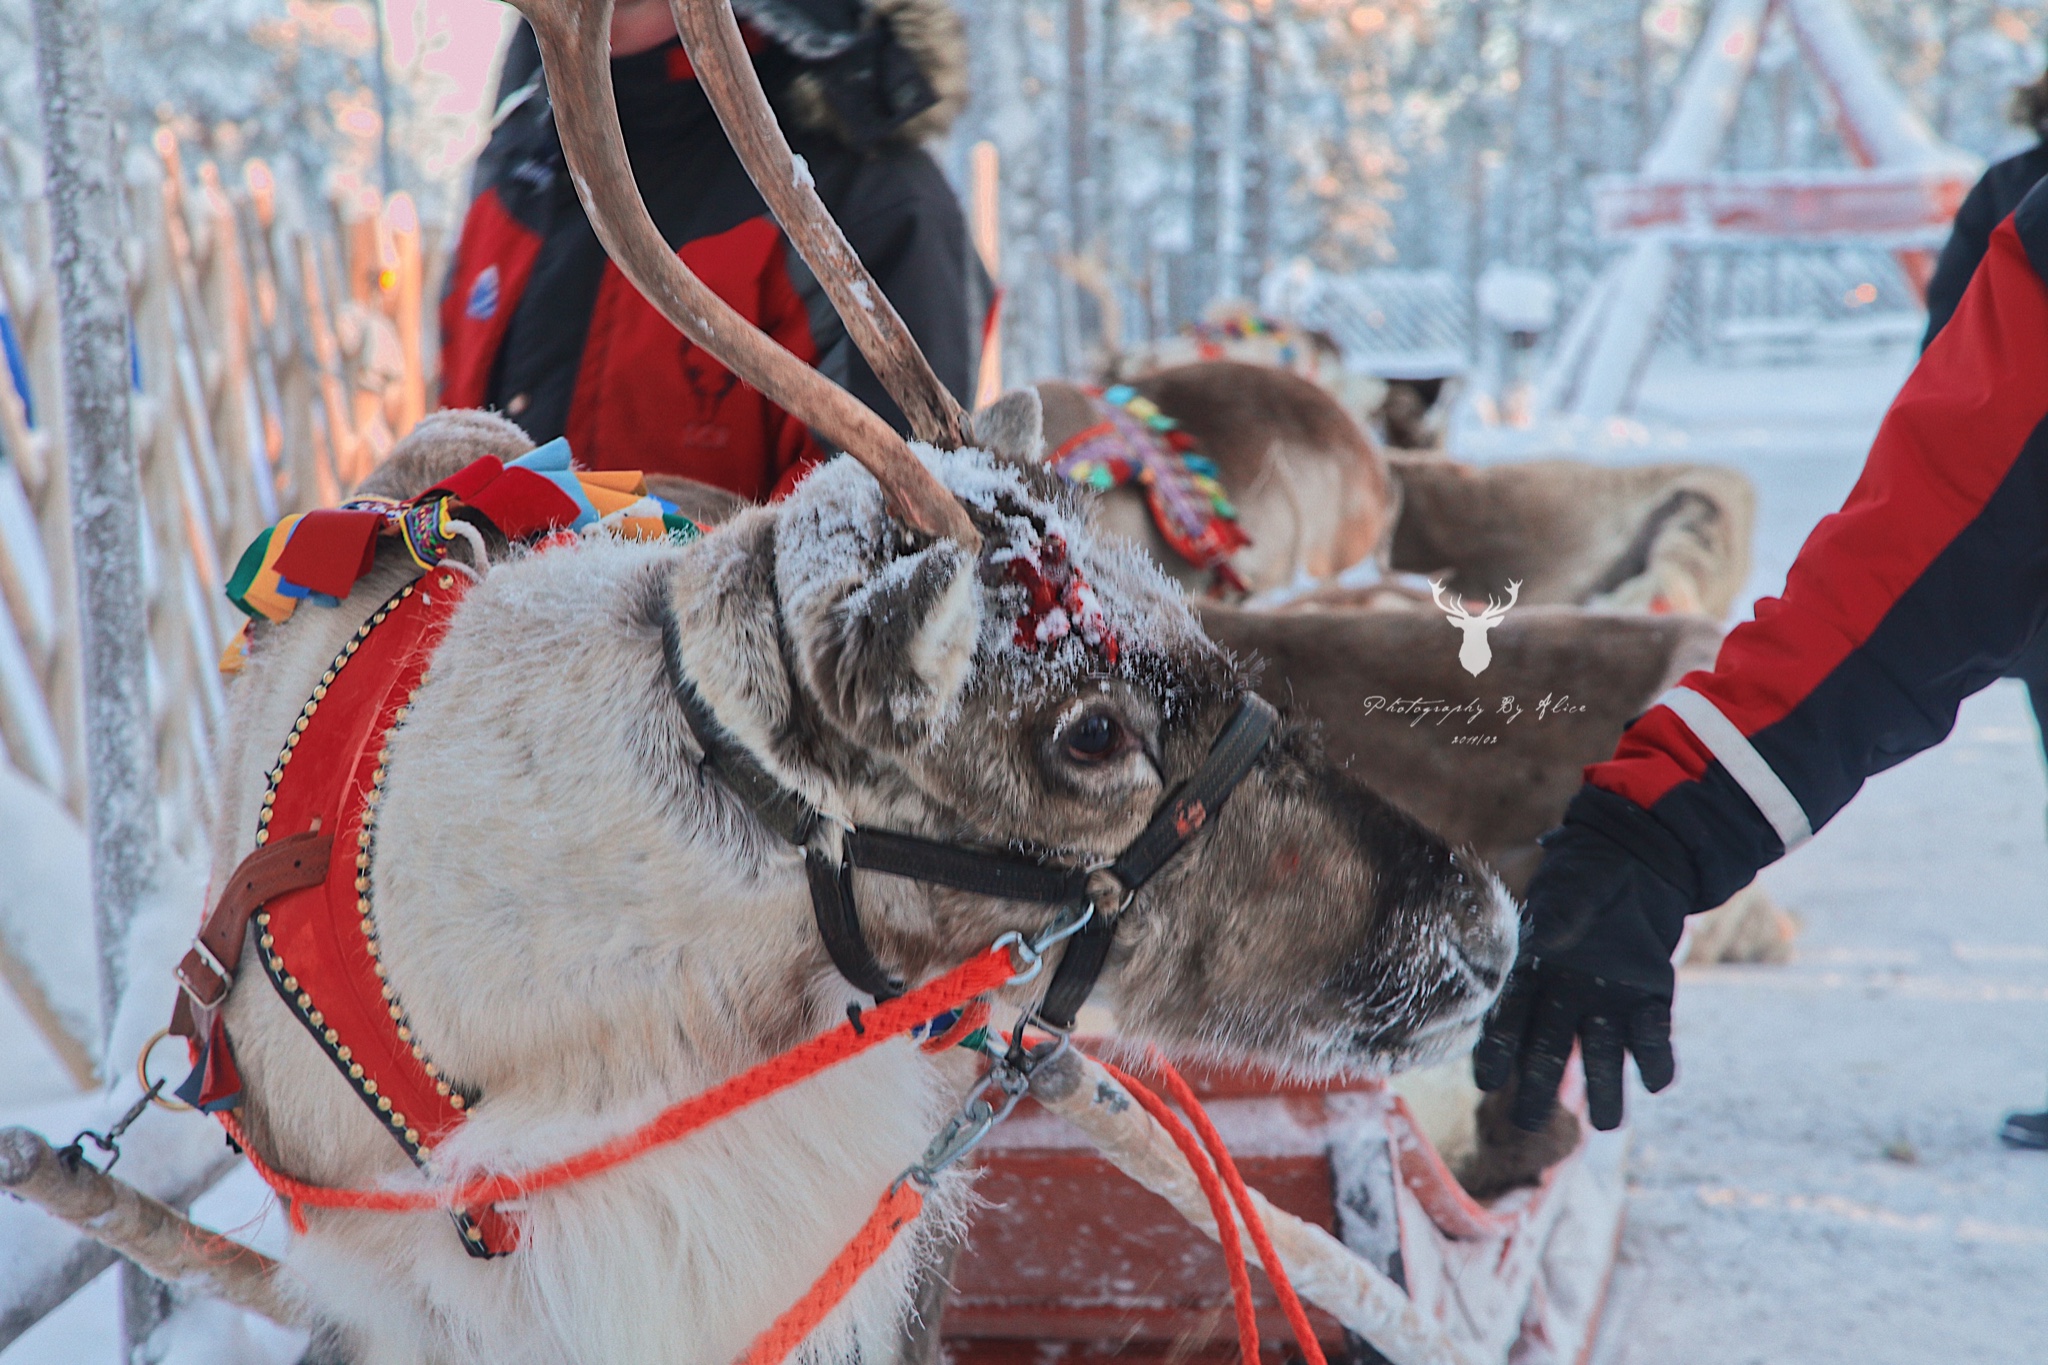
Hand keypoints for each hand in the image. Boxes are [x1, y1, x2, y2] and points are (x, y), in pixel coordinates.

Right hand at [1473, 786, 1696, 1131]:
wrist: (1642, 862)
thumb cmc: (1592, 871)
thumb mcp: (1574, 887)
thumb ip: (1561, 912)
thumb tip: (1547, 935)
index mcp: (1535, 972)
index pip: (1507, 1019)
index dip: (1495, 1050)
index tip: (1486, 1080)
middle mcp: (1566, 997)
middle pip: (1546, 1051)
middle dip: (1537, 1088)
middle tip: (1529, 1124)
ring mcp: (1608, 1003)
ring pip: (1601, 1055)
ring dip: (1605, 1089)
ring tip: (1610, 1124)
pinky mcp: (1649, 1001)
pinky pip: (1651, 1039)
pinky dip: (1656, 1060)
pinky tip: (1657, 1078)